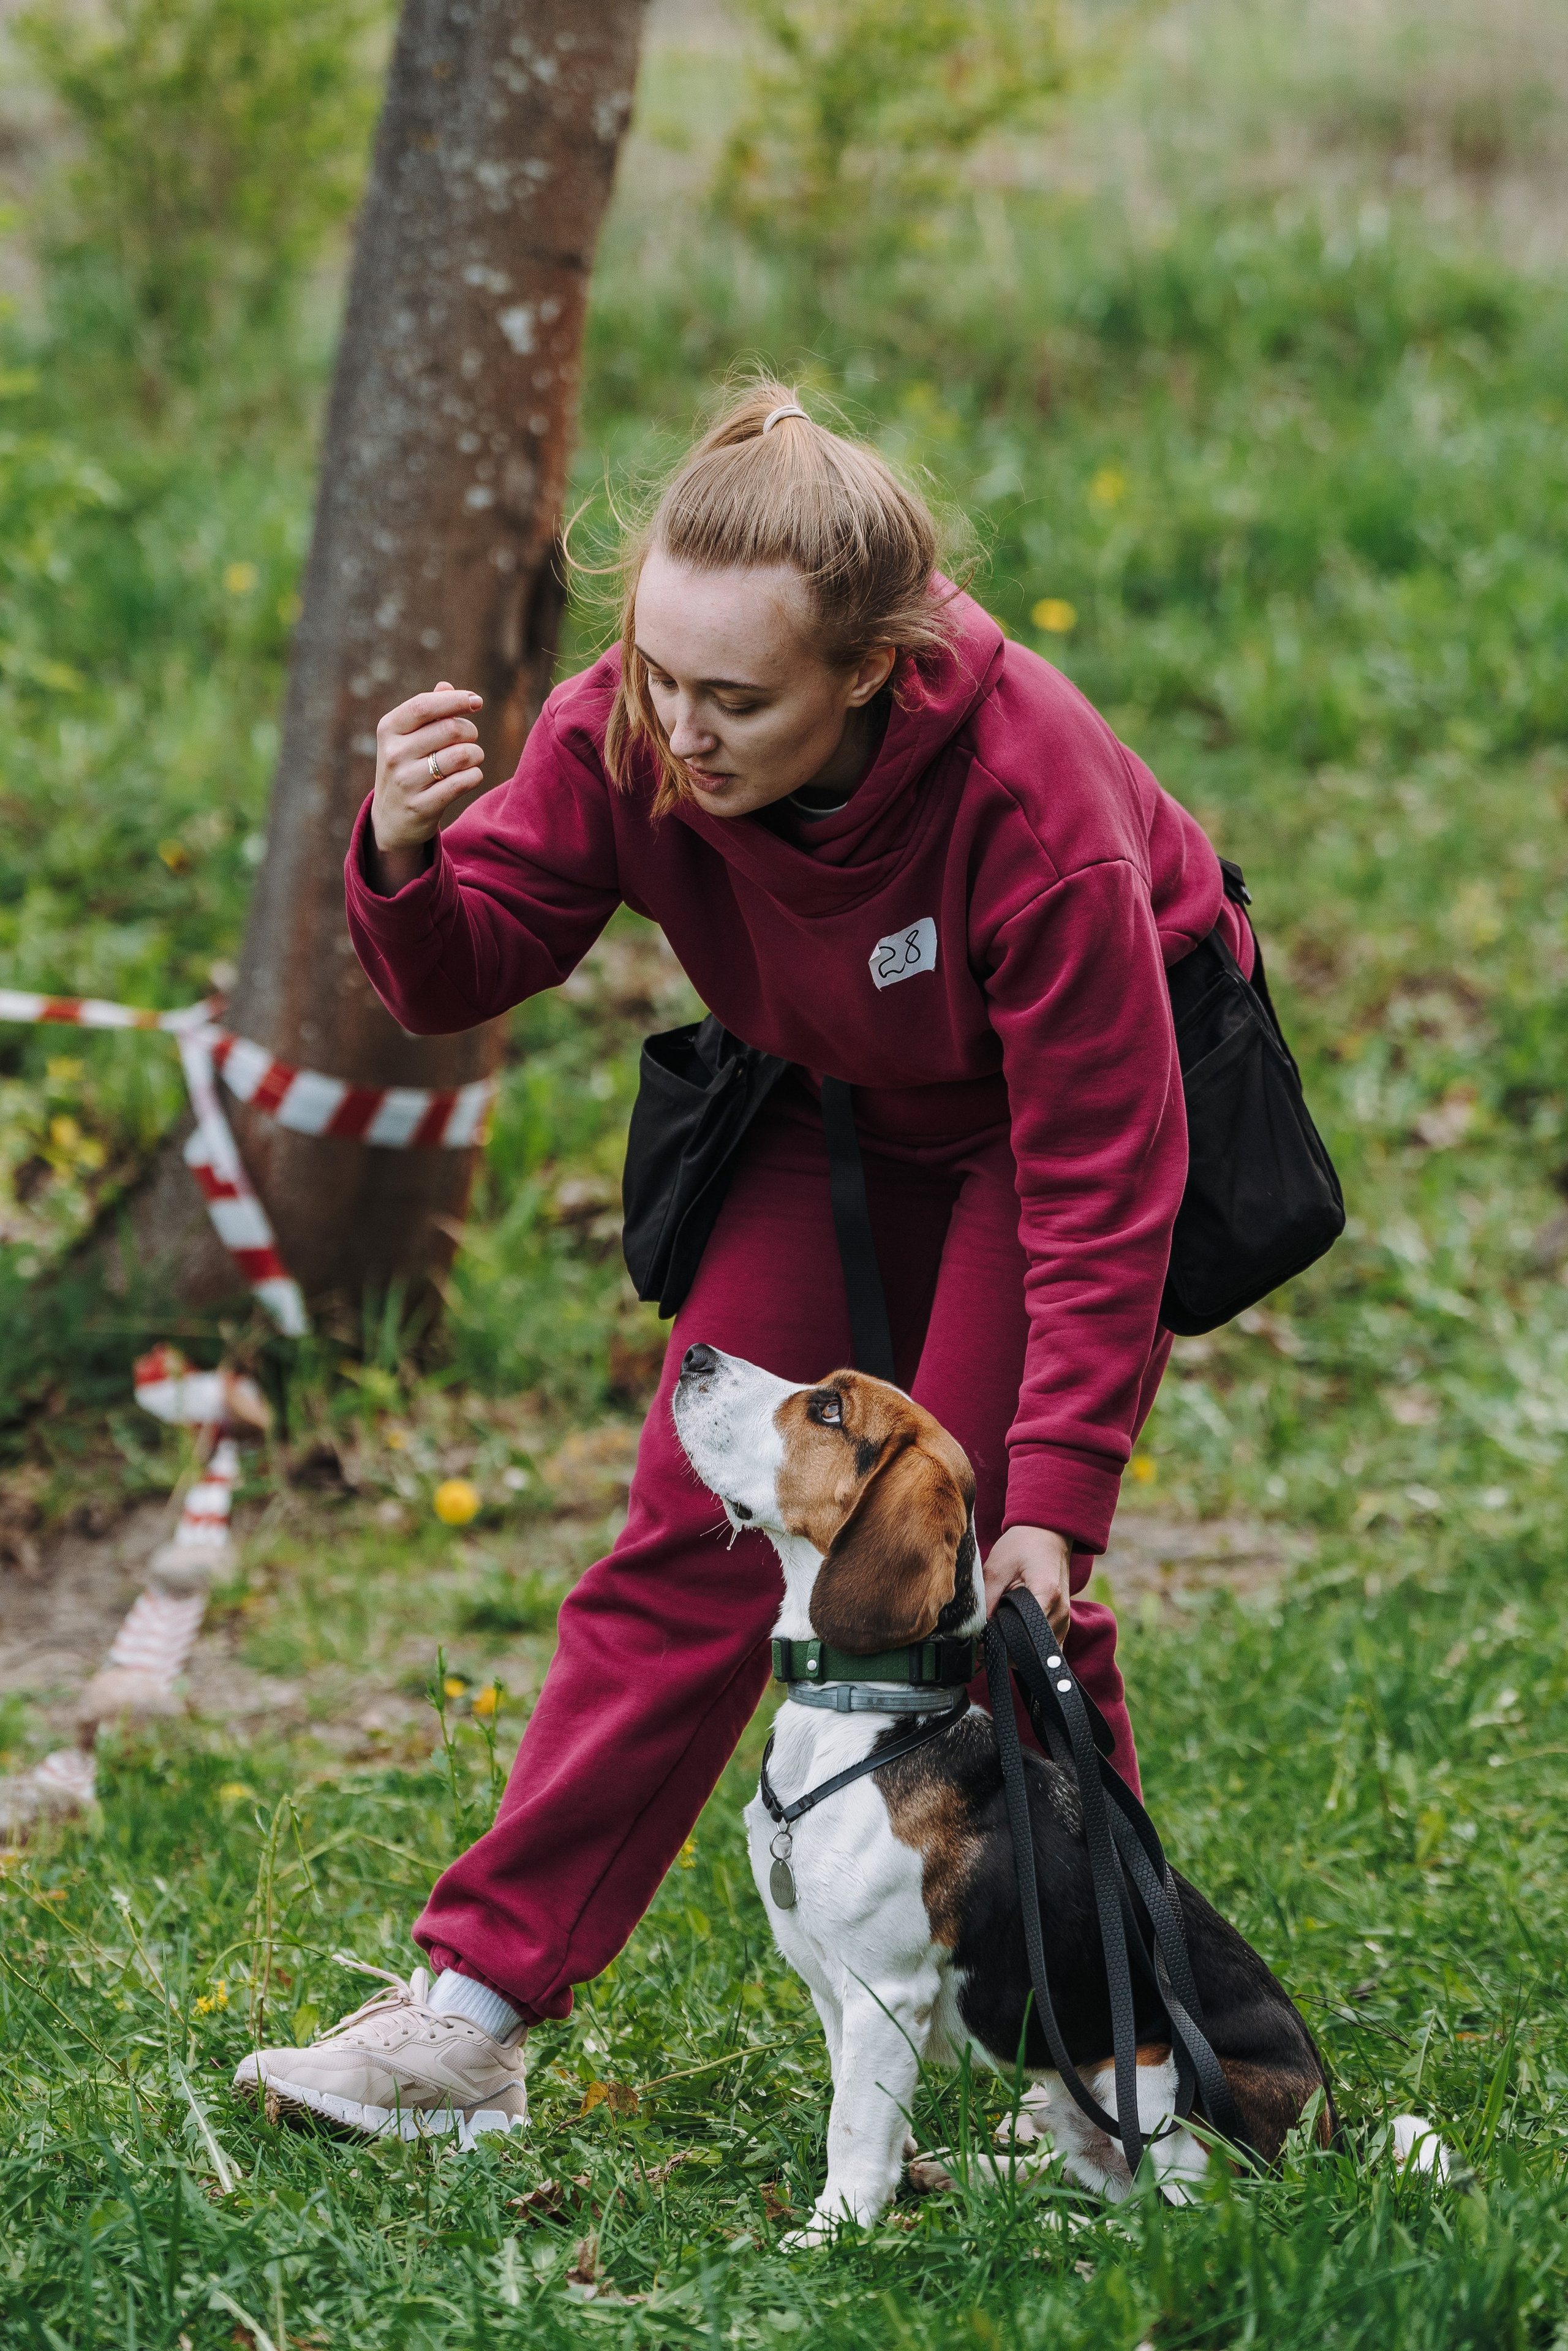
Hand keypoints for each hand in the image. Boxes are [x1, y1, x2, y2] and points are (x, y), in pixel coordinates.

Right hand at [369, 682, 485, 890]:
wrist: (391, 820)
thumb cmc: (407, 768)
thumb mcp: (407, 738)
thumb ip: (428, 711)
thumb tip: (447, 687)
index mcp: (389, 729)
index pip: (424, 705)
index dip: (455, 700)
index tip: (476, 701)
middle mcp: (393, 754)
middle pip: (450, 729)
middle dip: (469, 731)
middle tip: (470, 739)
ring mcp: (406, 781)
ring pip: (461, 755)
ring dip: (475, 754)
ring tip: (471, 758)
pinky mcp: (422, 806)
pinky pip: (463, 782)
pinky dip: (474, 776)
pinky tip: (470, 776)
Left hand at [983, 1524, 1071, 1639]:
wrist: (1047, 1533)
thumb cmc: (1022, 1545)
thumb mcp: (997, 1568)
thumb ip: (988, 1602)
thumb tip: (978, 1633)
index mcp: (1046, 1595)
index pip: (1024, 1636)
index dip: (1000, 1643)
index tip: (982, 1642)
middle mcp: (1060, 1611)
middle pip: (1032, 1648)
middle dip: (1007, 1649)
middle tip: (985, 1640)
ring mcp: (1065, 1618)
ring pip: (1039, 1651)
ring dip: (1018, 1648)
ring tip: (999, 1633)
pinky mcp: (1063, 1621)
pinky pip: (1045, 1645)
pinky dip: (1029, 1645)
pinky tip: (1013, 1634)